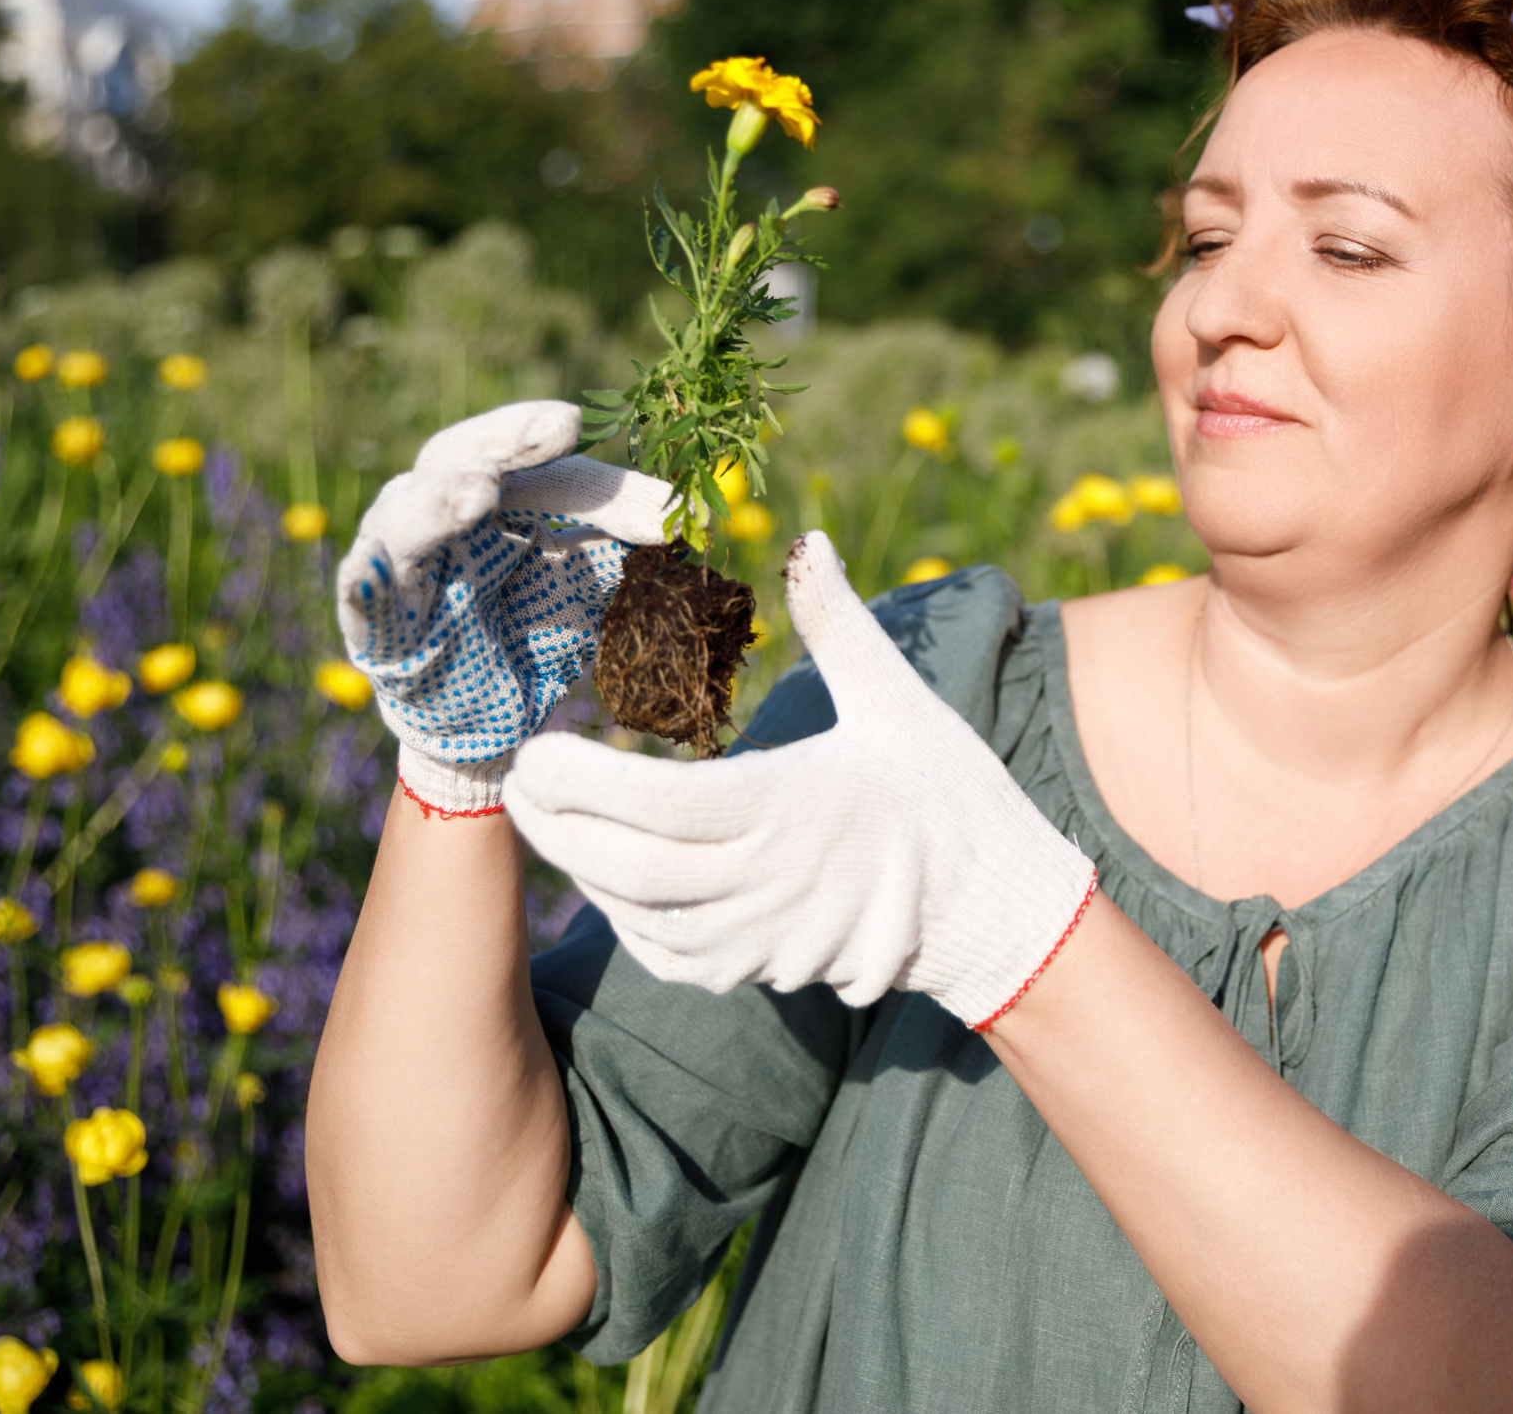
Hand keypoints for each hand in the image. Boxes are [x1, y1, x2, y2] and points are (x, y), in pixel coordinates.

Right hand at [337, 400, 675, 815]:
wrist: (482, 720)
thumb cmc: (531, 631)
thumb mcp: (587, 581)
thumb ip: (623, 540)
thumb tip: (689, 517)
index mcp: (496, 492)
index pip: (544, 469)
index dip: (586, 469)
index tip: (622, 463)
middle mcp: (439, 506)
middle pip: (464, 453)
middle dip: (509, 439)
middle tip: (560, 426)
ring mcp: (397, 556)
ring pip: (408, 510)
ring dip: (443, 498)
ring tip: (481, 491)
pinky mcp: (367, 614)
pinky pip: (362, 588)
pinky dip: (372, 576)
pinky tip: (384, 568)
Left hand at [504, 532, 1098, 1028]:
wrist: (997, 909)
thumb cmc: (952, 795)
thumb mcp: (900, 701)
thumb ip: (838, 623)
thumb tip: (807, 541)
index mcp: (792, 808)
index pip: (661, 805)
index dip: (585, 782)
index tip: (534, 749)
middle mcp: (768, 884)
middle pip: (626, 869)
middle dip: (556, 827)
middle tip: (515, 780)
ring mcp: (761, 938)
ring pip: (636, 917)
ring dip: (580, 870)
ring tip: (546, 817)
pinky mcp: (761, 972)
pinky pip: (667, 956)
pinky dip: (623, 918)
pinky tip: (603, 876)